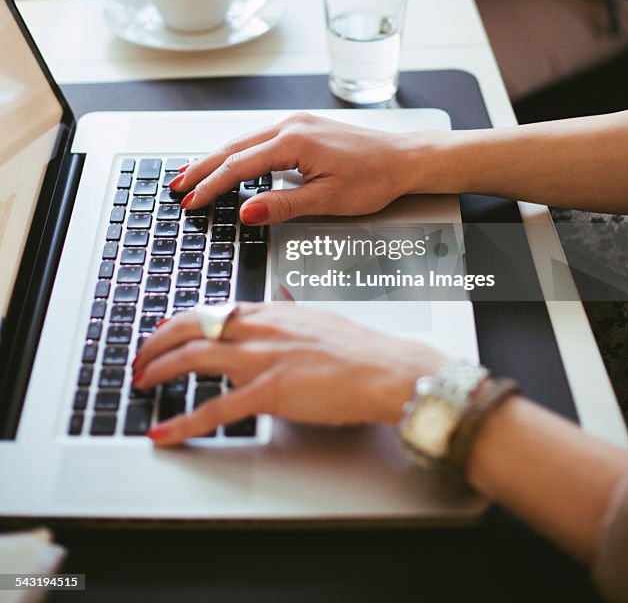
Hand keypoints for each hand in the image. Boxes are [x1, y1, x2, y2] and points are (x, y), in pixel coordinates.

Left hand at [133, 303, 447, 443]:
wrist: (385, 368)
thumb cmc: (359, 348)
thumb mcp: (318, 316)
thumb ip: (292, 309)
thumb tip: (281, 296)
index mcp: (271, 311)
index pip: (212, 309)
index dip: (178, 322)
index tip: (161, 332)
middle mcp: (261, 328)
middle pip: (193, 326)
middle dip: (157, 343)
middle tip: (139, 359)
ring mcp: (263, 358)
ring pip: (195, 357)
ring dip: (159, 370)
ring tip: (140, 382)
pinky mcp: (271, 392)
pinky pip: (217, 409)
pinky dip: (184, 422)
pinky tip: (165, 433)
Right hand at [169, 113, 432, 222]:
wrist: (405, 158)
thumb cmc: (375, 178)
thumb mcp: (328, 200)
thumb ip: (283, 205)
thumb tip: (246, 212)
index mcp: (294, 141)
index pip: (240, 166)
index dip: (212, 186)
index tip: (191, 201)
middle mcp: (291, 126)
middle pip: (234, 148)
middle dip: (202, 167)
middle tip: (176, 186)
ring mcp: (297, 124)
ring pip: (245, 141)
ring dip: (217, 159)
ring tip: (193, 176)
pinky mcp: (304, 128)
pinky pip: (260, 139)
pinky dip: (239, 153)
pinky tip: (230, 163)